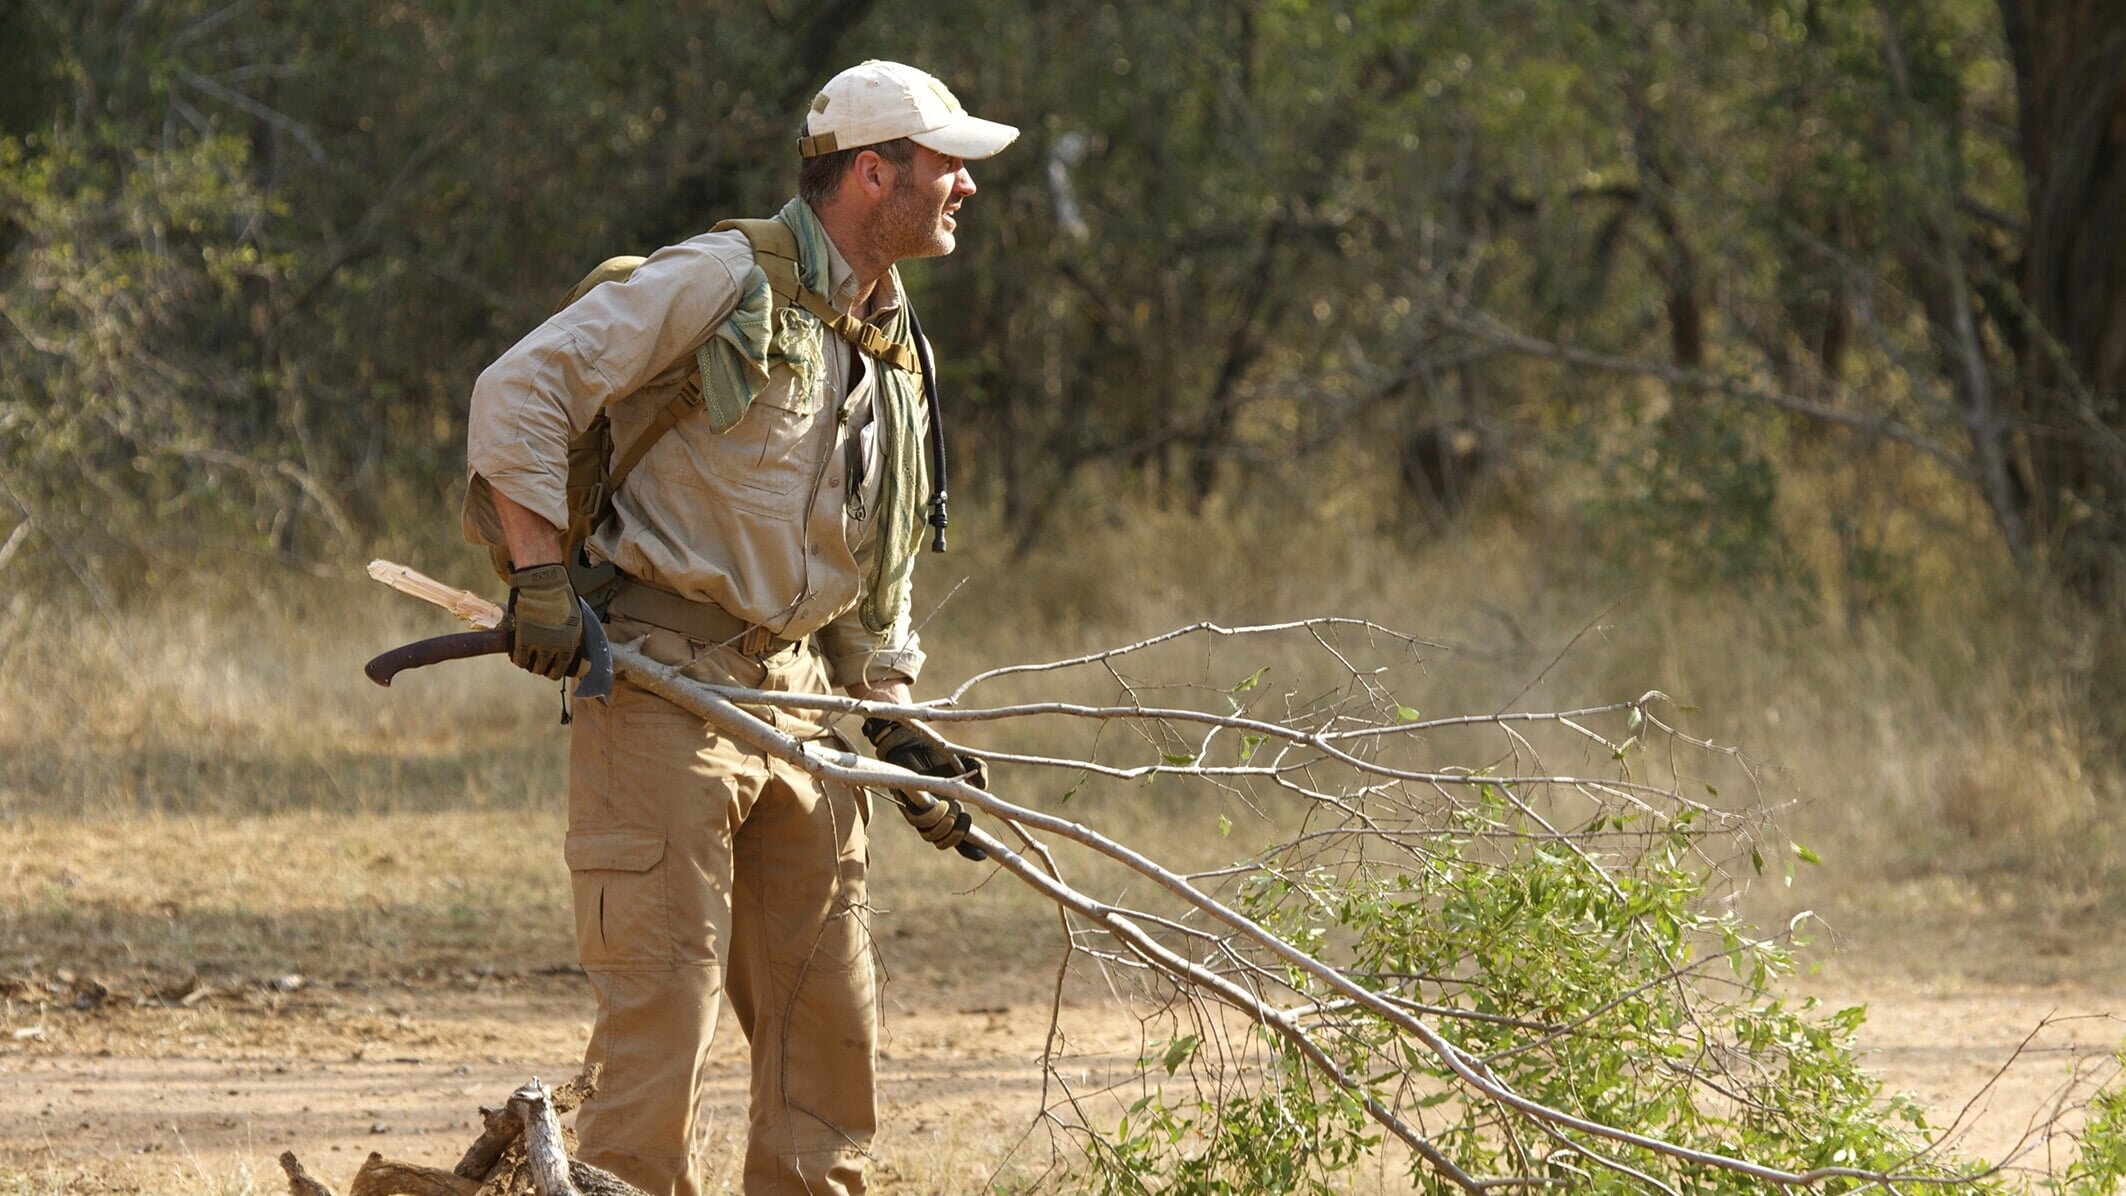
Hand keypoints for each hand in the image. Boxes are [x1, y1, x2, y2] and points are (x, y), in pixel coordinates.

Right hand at [507, 563, 582, 679]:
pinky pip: (519, 659)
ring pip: (534, 667)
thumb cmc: (561, 598)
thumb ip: (574, 638)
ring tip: (532, 659)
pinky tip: (521, 656)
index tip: (556, 669)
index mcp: (571, 643)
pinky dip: (520, 660)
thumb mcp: (576, 620)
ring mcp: (537, 644)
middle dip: (546, 668)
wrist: (543, 583)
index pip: (564, 669)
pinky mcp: (521, 639)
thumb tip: (574, 653)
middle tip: (542, 663)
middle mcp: (554, 647)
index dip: (558, 670)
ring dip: (533, 665)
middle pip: (548, 671)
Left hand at [864, 717, 987, 851]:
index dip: (971, 851)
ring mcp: (919, 813)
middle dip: (957, 836)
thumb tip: (984, 786)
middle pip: (944, 842)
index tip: (984, 855)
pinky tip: (942, 803)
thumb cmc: (938, 754)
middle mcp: (934, 816)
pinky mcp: (907, 805)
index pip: (960, 839)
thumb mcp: (967, 762)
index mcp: (950, 812)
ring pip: (931, 836)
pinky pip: (919, 821)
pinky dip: (933, 816)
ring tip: (951, 808)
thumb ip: (980, 772)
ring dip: (944, 826)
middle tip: (964, 818)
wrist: (914, 743)